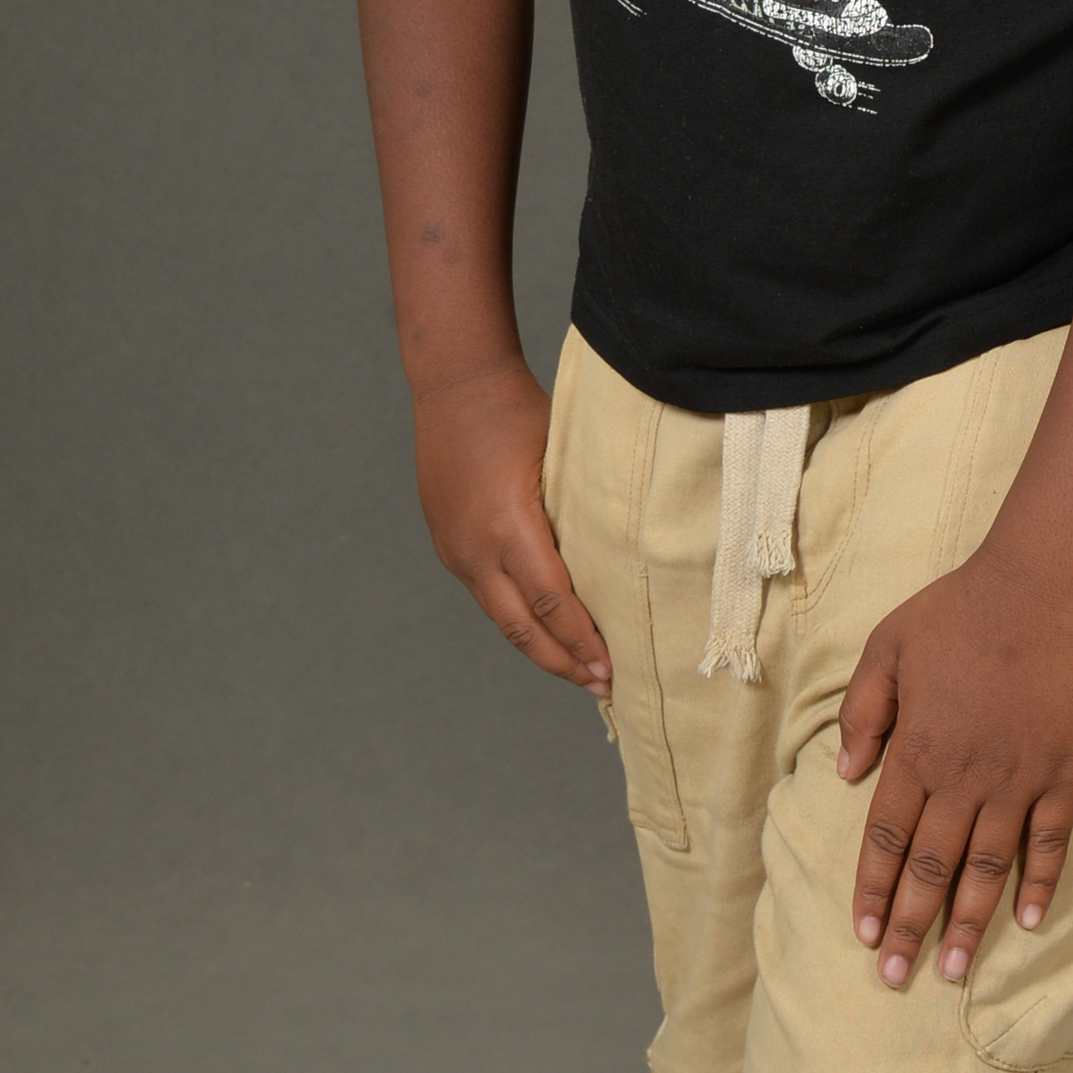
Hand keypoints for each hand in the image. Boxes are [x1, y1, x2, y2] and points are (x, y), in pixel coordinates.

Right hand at [412, 356, 611, 694]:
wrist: (455, 385)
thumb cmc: (519, 411)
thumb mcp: (561, 457)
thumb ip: (584, 510)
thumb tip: (624, 556)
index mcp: (508, 527)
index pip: (551, 603)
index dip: (582, 641)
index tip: (613, 668)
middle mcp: (475, 550)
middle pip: (522, 629)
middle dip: (564, 663)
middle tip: (603, 687)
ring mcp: (456, 552)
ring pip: (502, 619)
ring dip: (540, 647)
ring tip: (578, 669)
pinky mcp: (448, 547)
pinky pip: (488, 596)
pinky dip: (518, 618)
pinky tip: (544, 628)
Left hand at [837, 549, 1072, 987]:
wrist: (1038, 588)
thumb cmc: (956, 612)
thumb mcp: (884, 647)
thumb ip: (862, 711)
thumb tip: (843, 773)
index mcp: (916, 749)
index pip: (887, 837)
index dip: (874, 889)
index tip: (865, 935)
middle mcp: (963, 777)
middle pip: (932, 867)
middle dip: (912, 927)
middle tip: (897, 980)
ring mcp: (1017, 779)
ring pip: (987, 868)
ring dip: (968, 923)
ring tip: (954, 972)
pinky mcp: (1062, 773)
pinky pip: (1051, 841)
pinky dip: (1041, 884)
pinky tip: (1032, 922)